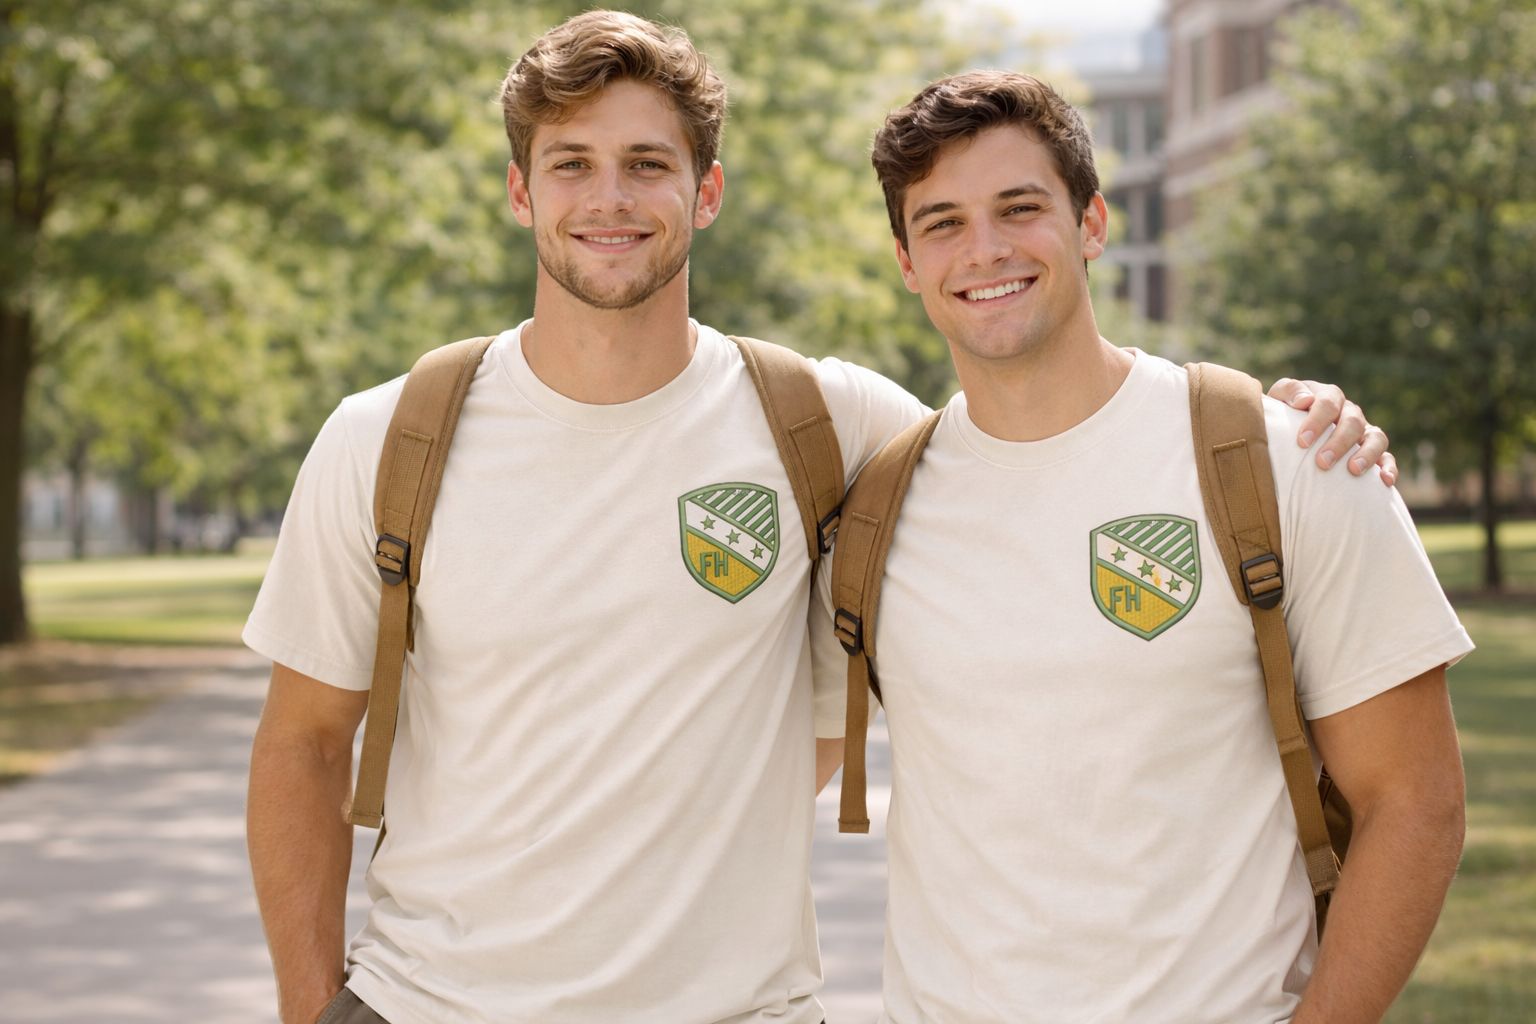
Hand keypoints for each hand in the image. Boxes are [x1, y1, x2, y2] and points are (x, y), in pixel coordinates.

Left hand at [1267, 379, 1396, 485]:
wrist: (1286, 430)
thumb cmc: (1282, 415)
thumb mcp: (1279, 398)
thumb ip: (1289, 391)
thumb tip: (1304, 400)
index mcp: (1328, 397)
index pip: (1328, 402)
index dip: (1317, 421)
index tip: (1303, 441)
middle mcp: (1349, 412)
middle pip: (1353, 422)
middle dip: (1338, 442)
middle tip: (1322, 462)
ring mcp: (1363, 432)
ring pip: (1376, 437)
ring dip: (1367, 454)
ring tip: (1353, 471)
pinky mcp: (1371, 451)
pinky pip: (1387, 458)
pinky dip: (1389, 467)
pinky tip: (1385, 481)